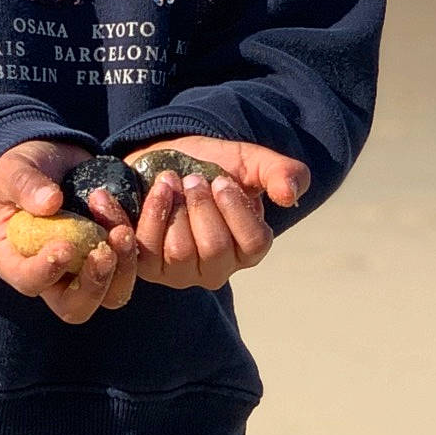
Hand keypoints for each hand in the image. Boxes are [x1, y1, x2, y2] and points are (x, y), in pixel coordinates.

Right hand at [0, 140, 139, 322]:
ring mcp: (84, 273)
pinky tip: (132, 224)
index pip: (28, 281)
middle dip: (92, 285)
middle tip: (103, 251)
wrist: (57, 160)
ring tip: (122, 232)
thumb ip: (25, 185)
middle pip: (74, 307)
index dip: (45, 272)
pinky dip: (134, 253)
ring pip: (109, 296)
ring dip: (121, 270)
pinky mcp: (111, 261)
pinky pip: (129, 271)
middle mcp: (51, 278)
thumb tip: (50, 203)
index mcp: (16, 262)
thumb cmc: (25, 168)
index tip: (64, 247)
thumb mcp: (14, 169)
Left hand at [122, 138, 309, 291]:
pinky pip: (145, 248)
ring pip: (179, 250)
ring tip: (170, 180)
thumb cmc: (213, 167)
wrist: (166, 161)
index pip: (253, 243)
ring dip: (173, 207)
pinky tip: (149, 191)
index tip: (221, 180)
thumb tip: (290, 194)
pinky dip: (146, 214)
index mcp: (248, 249)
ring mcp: (181, 272)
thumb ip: (281, 173)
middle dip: (201, 206)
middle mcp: (217, 269)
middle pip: (214, 248)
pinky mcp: (148, 267)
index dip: (235, 209)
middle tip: (193, 179)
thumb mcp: (250, 162)